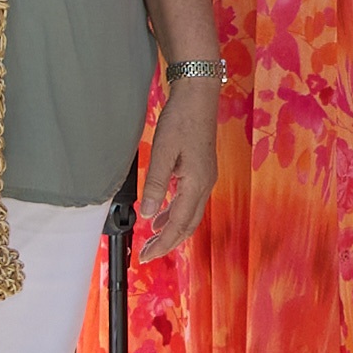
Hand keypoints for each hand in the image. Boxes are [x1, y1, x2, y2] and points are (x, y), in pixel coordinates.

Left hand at [139, 65, 218, 257]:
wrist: (198, 96)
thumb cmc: (182, 119)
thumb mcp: (163, 151)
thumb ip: (156, 184)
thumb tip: (149, 214)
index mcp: (197, 183)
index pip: (180, 225)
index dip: (163, 244)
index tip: (147, 256)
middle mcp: (205, 184)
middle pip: (188, 225)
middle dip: (168, 242)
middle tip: (148, 254)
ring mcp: (204, 178)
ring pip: (190, 214)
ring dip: (172, 229)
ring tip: (153, 238)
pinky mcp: (200, 170)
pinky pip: (189, 201)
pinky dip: (175, 213)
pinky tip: (162, 214)